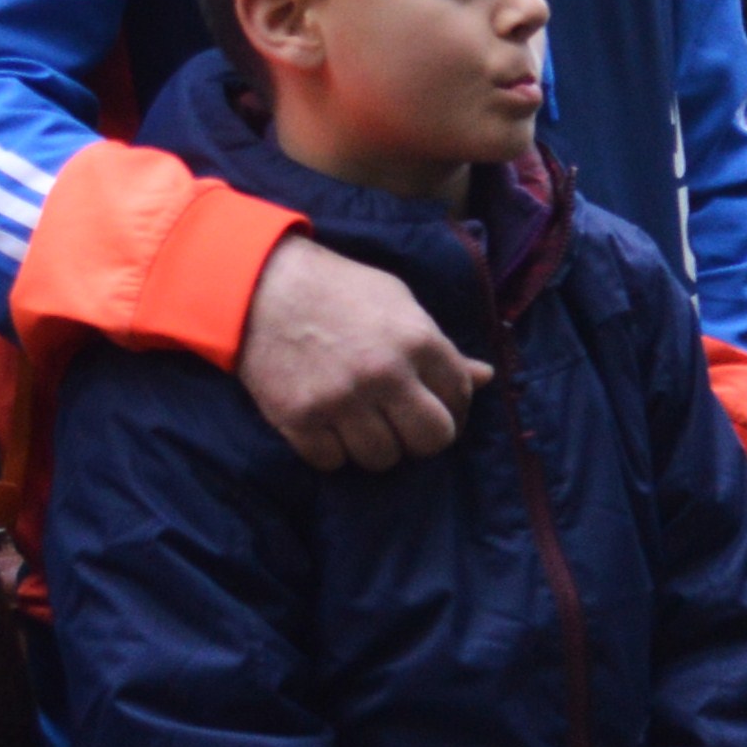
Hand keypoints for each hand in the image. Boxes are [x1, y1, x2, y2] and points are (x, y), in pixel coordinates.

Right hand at [240, 236, 485, 472]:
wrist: (260, 284)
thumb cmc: (339, 289)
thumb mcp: (400, 303)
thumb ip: (442, 346)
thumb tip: (486, 377)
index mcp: (418, 341)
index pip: (461, 397)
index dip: (454, 407)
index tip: (438, 407)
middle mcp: (385, 375)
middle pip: (431, 440)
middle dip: (423, 439)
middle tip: (406, 427)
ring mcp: (341, 400)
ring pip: (383, 458)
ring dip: (377, 447)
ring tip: (364, 424)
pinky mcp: (299, 418)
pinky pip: (332, 462)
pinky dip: (333, 452)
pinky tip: (329, 428)